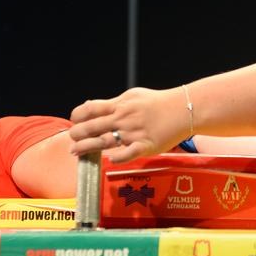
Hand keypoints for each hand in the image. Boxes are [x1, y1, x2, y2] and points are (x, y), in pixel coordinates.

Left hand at [69, 87, 187, 162]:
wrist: (184, 109)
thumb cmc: (158, 102)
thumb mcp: (133, 96)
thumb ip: (112, 103)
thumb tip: (90, 105)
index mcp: (120, 105)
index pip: (91, 109)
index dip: (78, 115)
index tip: (74, 121)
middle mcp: (124, 119)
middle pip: (93, 126)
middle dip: (77, 133)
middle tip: (71, 139)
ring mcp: (134, 133)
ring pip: (104, 141)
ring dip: (87, 147)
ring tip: (75, 152)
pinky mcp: (146, 145)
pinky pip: (128, 153)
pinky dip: (118, 157)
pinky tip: (109, 160)